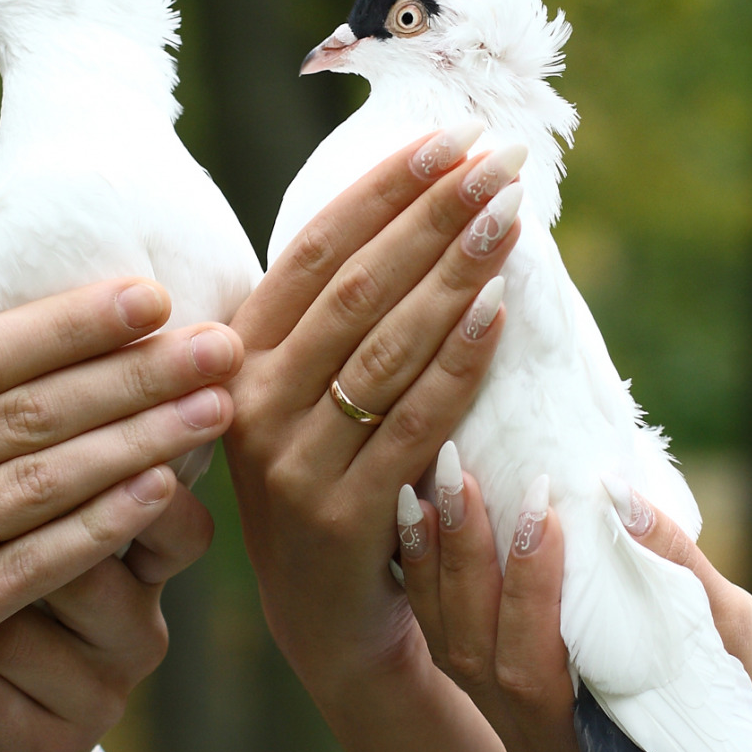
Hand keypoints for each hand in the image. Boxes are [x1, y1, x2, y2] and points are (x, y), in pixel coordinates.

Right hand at [225, 126, 523, 687]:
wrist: (324, 614)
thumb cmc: (331, 478)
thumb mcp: (309, 392)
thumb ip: (338, 318)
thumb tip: (425, 206)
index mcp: (240, 354)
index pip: (314, 249)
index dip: (383, 189)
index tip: (451, 137)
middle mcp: (252, 399)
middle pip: (354, 287)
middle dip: (432, 215)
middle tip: (501, 160)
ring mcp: (289, 460)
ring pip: (385, 346)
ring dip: (454, 274)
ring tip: (510, 217)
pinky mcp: (336, 514)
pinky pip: (413, 422)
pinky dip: (460, 362)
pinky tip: (502, 310)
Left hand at [400, 464, 751, 751]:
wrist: (740, 741)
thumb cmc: (747, 685)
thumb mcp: (728, 631)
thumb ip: (673, 568)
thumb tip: (619, 492)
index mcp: (586, 749)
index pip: (533, 673)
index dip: (530, 593)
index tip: (544, 510)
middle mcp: (533, 745)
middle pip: (475, 653)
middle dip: (467, 559)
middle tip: (465, 474)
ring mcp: (506, 723)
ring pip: (446, 643)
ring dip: (433, 561)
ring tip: (428, 484)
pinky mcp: (493, 691)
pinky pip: (443, 633)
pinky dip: (426, 574)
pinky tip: (418, 514)